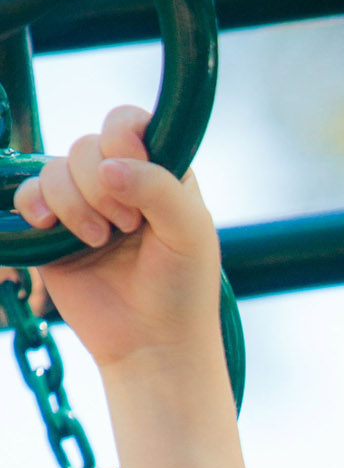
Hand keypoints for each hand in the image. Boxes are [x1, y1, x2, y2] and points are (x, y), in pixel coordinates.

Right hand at [13, 105, 223, 379]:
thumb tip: (107, 166)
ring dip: (74, 204)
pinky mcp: (53, 229)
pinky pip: (29, 193)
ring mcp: (84, 204)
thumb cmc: (182, 288)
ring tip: (98, 242)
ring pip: (56, 169)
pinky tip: (49, 227)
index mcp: (157, 171)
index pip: (127, 123)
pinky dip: (35, 204)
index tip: (135, 177)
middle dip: (101, 187)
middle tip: (127, 228)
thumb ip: (158, 186)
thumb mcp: (189, 231)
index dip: (123, 140)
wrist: (152, 344)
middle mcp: (118, 182)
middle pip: (86, 146)